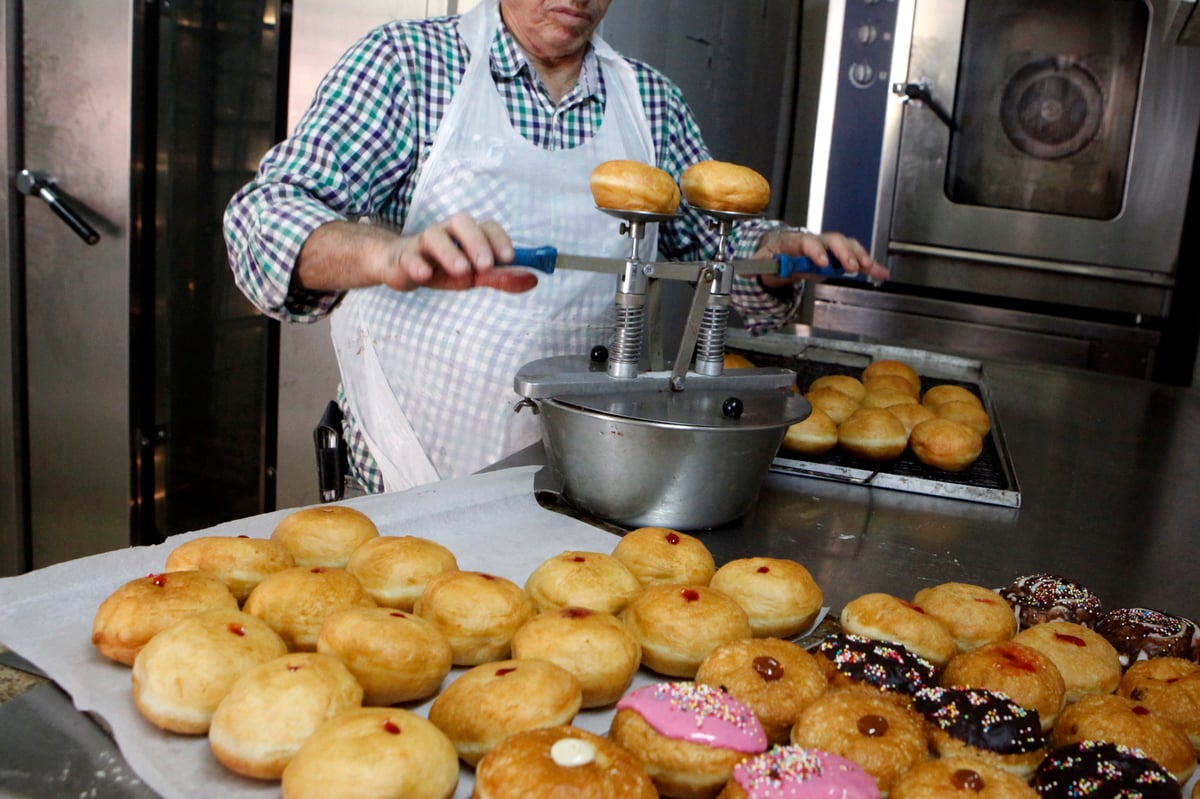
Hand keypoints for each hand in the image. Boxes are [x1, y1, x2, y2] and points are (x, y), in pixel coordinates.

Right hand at [295, 214, 537, 294]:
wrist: (398, 267)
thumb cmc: (442, 267)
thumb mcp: (474, 275)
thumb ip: (501, 277)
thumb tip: (533, 279)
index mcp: (467, 234)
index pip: (487, 226)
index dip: (499, 239)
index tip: (510, 258)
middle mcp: (446, 232)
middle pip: (462, 223)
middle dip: (476, 242)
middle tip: (487, 265)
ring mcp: (422, 243)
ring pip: (434, 237)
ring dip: (449, 253)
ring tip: (462, 271)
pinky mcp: (401, 259)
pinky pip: (407, 258)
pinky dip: (416, 265)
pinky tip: (424, 275)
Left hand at [753, 228, 888, 287]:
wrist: (781, 248)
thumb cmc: (773, 254)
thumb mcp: (761, 260)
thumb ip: (757, 266)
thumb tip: (745, 271)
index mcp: (795, 241)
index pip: (805, 242)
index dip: (815, 251)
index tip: (823, 263)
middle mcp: (815, 240)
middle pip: (833, 240)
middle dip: (844, 253)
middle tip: (852, 268)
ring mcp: (829, 247)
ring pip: (848, 246)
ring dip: (862, 257)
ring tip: (873, 270)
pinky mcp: (839, 256)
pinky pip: (856, 257)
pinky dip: (870, 265)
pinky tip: (881, 274)